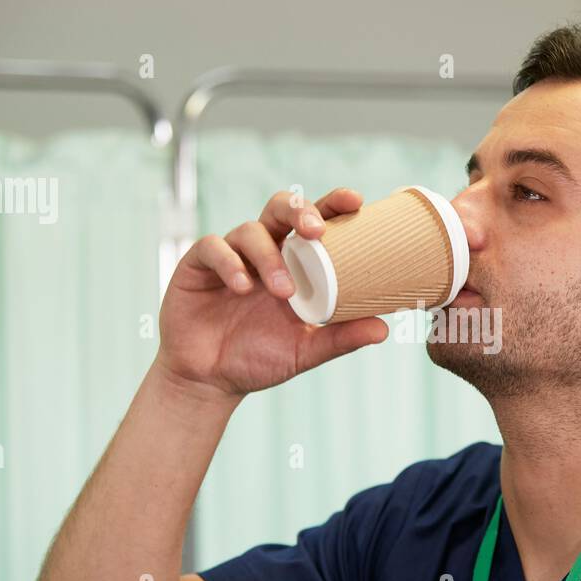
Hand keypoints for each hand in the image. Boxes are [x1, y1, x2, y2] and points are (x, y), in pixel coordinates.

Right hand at [155, 187, 388, 398]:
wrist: (210, 380)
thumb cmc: (259, 358)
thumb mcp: (304, 351)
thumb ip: (340, 339)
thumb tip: (383, 330)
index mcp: (293, 263)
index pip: (314, 222)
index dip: (332, 204)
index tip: (355, 200)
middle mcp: (263, 251)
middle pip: (280, 209)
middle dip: (300, 211)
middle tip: (317, 230)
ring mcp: (231, 256)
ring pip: (250, 230)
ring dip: (269, 256)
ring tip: (283, 290)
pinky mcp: (198, 265)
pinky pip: (213, 247)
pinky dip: (230, 263)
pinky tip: (242, 287)